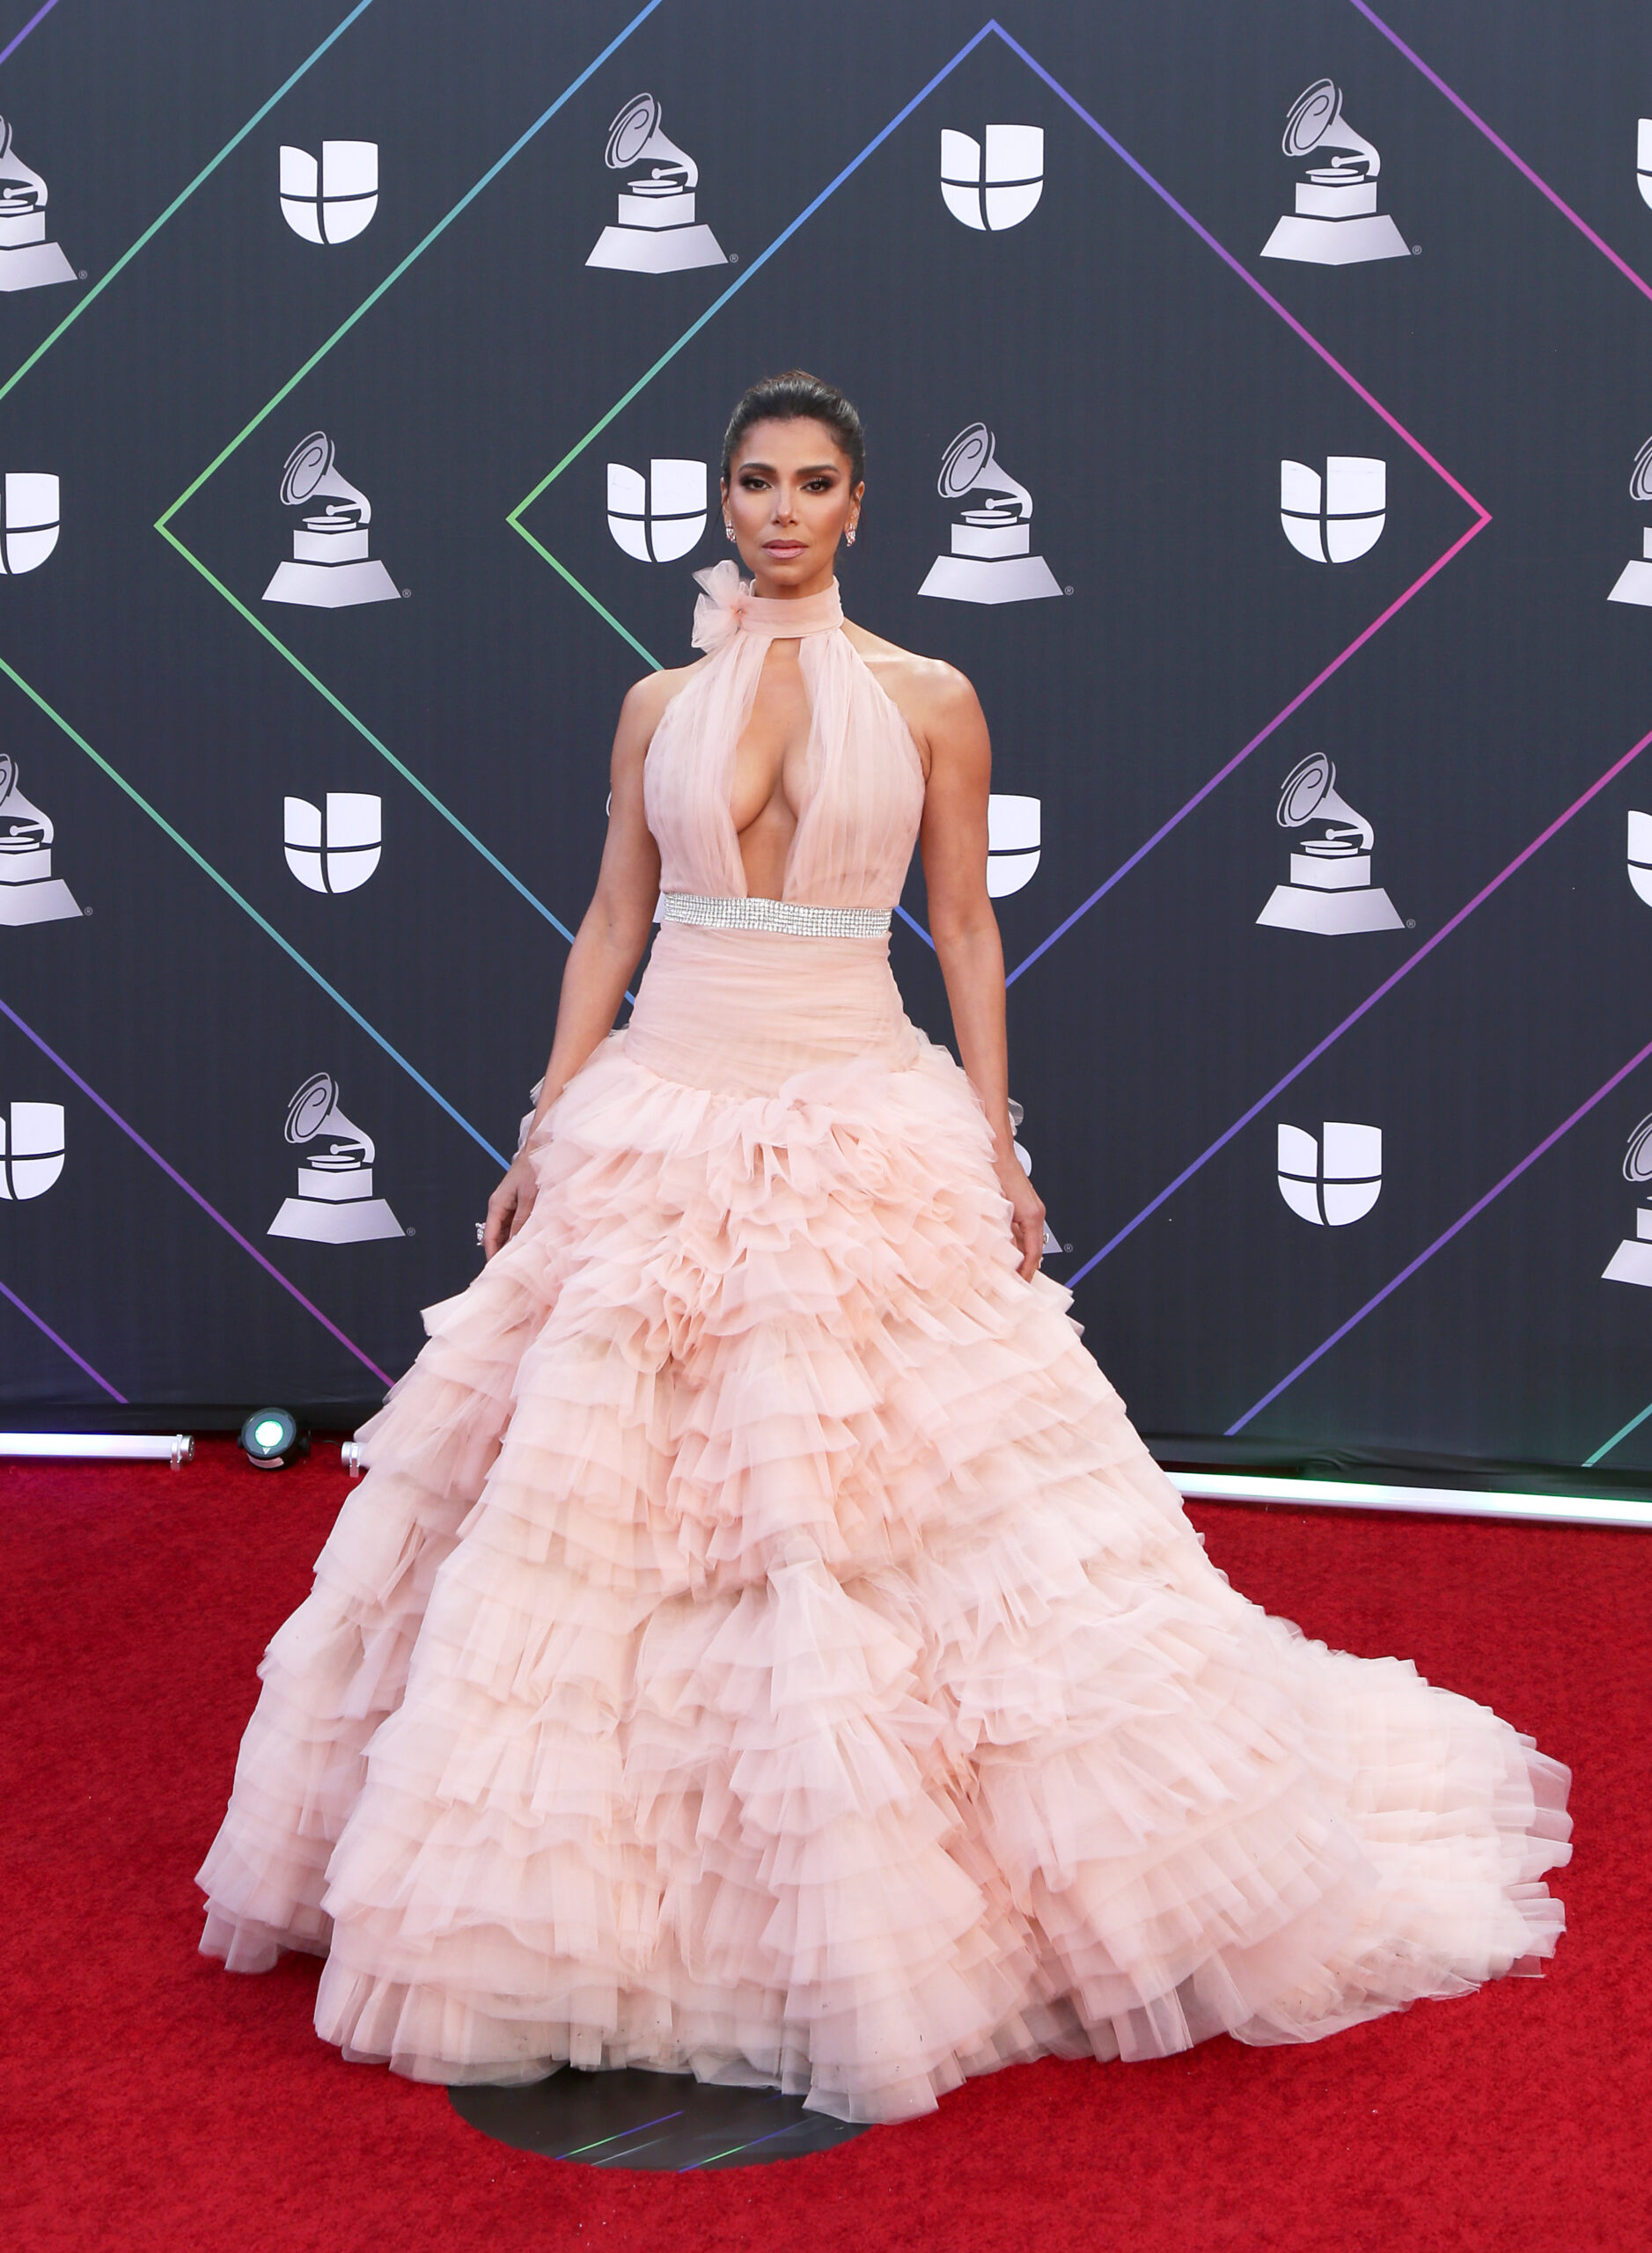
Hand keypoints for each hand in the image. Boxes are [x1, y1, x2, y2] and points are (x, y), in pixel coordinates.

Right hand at [483, 1156, 538, 1260]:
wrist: (538, 1152)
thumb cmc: (531, 1169)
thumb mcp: (528, 1197)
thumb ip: (522, 1220)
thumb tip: (516, 1241)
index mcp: (496, 1204)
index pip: (490, 1236)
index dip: (492, 1254)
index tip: (495, 1270)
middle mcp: (499, 1206)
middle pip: (497, 1235)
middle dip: (501, 1252)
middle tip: (508, 1271)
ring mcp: (508, 1205)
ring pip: (507, 1231)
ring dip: (512, 1244)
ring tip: (518, 1261)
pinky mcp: (518, 1204)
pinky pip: (515, 1224)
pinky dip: (519, 1234)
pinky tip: (527, 1244)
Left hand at [992, 1145, 1045, 1281]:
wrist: (998, 1153)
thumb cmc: (998, 1174)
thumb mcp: (998, 1212)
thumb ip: (1003, 1235)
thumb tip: (1001, 1255)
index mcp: (1033, 1216)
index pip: (1034, 1253)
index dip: (1028, 1271)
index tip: (1022, 1283)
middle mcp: (1036, 1213)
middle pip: (1034, 1248)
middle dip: (1025, 1266)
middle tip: (1015, 1281)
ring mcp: (1032, 1209)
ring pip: (1028, 1239)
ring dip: (1019, 1254)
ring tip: (1008, 1268)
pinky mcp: (1025, 1205)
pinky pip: (1024, 1230)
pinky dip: (1016, 1241)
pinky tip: (1005, 1248)